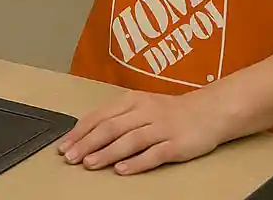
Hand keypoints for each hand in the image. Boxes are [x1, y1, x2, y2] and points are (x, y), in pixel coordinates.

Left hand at [57, 89, 225, 175]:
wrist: (208, 111)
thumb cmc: (170, 111)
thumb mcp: (141, 106)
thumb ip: (118, 118)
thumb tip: (89, 132)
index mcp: (131, 101)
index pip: (99, 116)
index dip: (80, 131)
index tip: (64, 144)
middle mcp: (143, 112)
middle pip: (110, 127)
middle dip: (87, 143)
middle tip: (70, 157)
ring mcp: (160, 128)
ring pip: (128, 140)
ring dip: (106, 153)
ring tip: (89, 163)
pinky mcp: (176, 144)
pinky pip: (154, 154)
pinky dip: (136, 162)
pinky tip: (122, 170)